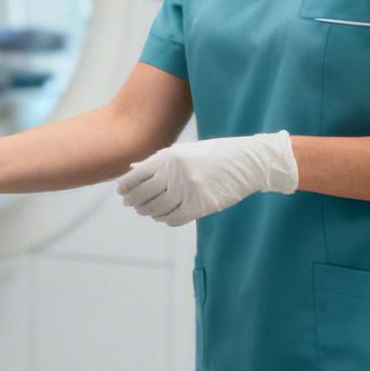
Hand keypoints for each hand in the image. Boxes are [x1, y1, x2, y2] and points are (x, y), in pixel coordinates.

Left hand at [117, 130, 297, 226]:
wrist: (247, 161)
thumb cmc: (214, 154)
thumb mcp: (185, 151)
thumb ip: (158, 162)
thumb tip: (133, 171)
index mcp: (168, 157)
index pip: (136, 176)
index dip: (125, 187)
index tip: (122, 193)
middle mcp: (175, 173)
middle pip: (143, 195)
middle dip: (134, 202)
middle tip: (132, 205)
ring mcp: (188, 190)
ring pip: (157, 210)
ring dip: (149, 212)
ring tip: (148, 211)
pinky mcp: (201, 206)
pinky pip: (174, 219)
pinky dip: (166, 219)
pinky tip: (165, 216)